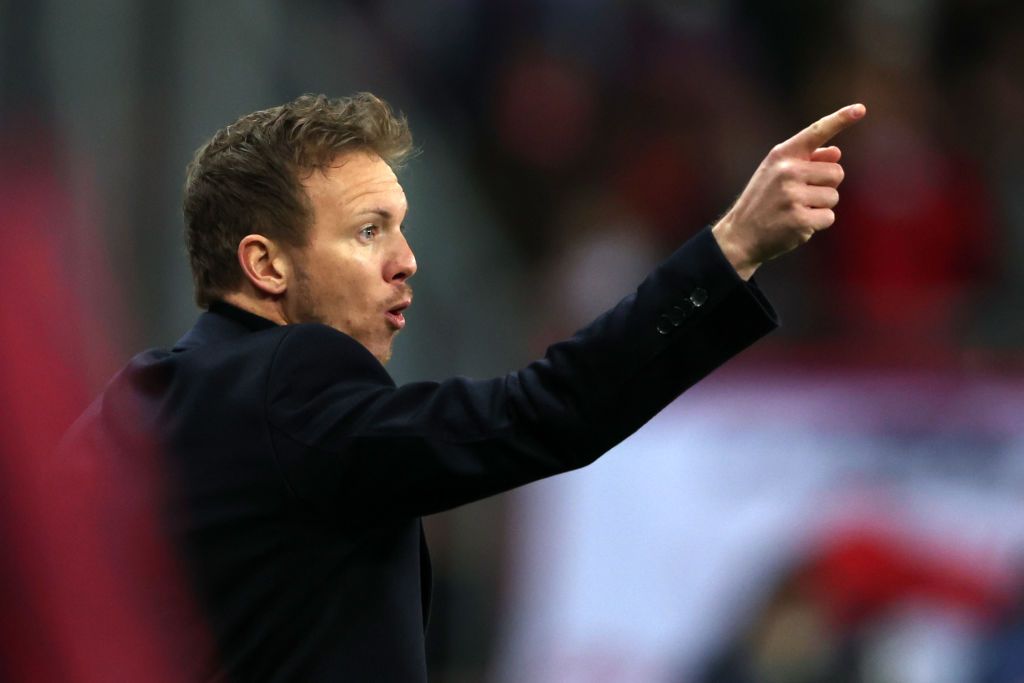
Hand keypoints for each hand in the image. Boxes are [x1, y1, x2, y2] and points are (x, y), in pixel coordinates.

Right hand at [712, 103, 866, 279]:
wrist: (739, 235)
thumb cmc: (762, 202)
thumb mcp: (776, 175)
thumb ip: (806, 161)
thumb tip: (836, 153)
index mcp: (782, 155)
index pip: (816, 131)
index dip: (840, 119)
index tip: (860, 109)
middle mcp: (787, 171)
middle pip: (837, 172)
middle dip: (826, 186)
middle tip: (799, 197)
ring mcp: (793, 196)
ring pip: (834, 197)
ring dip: (821, 207)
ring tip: (794, 211)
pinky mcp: (799, 219)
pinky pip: (829, 217)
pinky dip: (818, 224)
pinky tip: (796, 225)